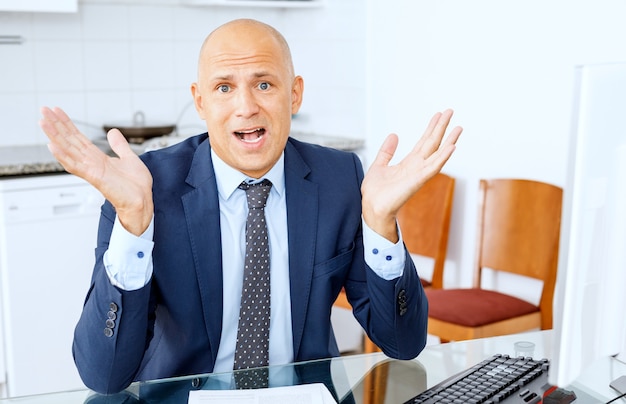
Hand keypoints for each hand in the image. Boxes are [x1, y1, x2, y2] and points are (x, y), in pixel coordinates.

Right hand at [39, 107, 153, 234]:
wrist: (142, 201)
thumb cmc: (136, 186)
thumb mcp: (129, 158)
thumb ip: (119, 145)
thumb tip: (113, 132)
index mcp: (98, 158)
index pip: (78, 138)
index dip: (68, 124)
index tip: (57, 111)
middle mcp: (91, 163)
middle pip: (69, 140)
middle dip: (56, 125)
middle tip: (44, 110)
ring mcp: (91, 170)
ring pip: (68, 150)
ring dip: (55, 136)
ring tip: (43, 122)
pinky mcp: (94, 178)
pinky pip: (75, 166)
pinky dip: (63, 156)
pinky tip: (53, 146)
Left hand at [361, 109, 461, 241]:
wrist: (372, 207)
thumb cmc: (375, 192)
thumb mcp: (379, 165)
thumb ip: (387, 151)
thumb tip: (394, 135)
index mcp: (409, 163)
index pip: (424, 142)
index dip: (431, 128)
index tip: (439, 115)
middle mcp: (417, 167)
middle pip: (433, 143)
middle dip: (442, 127)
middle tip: (451, 111)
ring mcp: (419, 173)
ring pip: (438, 154)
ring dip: (449, 141)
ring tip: (459, 128)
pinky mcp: (418, 180)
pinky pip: (433, 167)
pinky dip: (443, 157)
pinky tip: (452, 147)